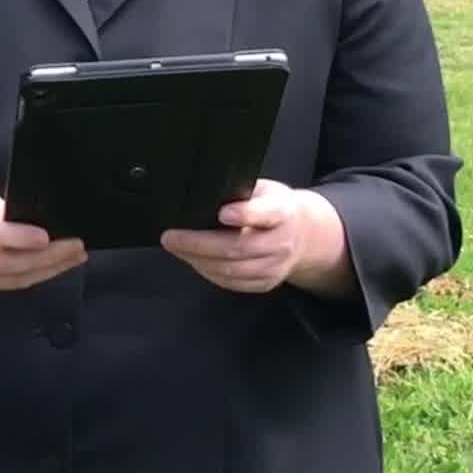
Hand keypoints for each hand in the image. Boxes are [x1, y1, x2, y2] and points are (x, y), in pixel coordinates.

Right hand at [0, 183, 85, 293]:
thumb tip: (26, 222)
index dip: (20, 238)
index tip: (47, 235)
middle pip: (10, 265)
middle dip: (48, 258)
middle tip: (76, 247)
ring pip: (13, 280)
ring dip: (48, 271)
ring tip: (74, 258)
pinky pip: (7, 285)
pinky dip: (33, 277)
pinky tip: (52, 267)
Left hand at [160, 179, 349, 294]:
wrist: (303, 234)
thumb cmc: (272, 205)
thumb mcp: (263, 189)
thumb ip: (240, 191)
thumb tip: (201, 192)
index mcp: (284, 212)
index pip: (267, 213)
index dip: (245, 214)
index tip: (222, 213)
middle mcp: (283, 242)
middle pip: (241, 248)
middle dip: (200, 244)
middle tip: (170, 237)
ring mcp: (276, 266)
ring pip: (234, 270)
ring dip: (199, 260)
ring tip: (175, 247)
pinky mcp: (267, 283)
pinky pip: (234, 283)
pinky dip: (208, 272)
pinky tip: (192, 259)